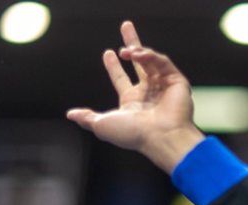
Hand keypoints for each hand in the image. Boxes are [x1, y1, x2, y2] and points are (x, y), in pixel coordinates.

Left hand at [66, 20, 204, 173]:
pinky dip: (150, 56)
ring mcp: (163, 85)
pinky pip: (162, 62)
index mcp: (132, 102)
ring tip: (125, 50)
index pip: (121, 78)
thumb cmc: (132, 134)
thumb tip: (71, 114)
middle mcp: (147, 92)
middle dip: (132, 43)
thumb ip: (87, 118)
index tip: (107, 53)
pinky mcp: (176, 81)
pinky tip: (137, 54)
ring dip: (137, 51)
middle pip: (139, 62)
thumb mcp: (102, 125)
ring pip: (149, 60)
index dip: (113, 66)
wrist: (159, 137)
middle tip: (125, 26)